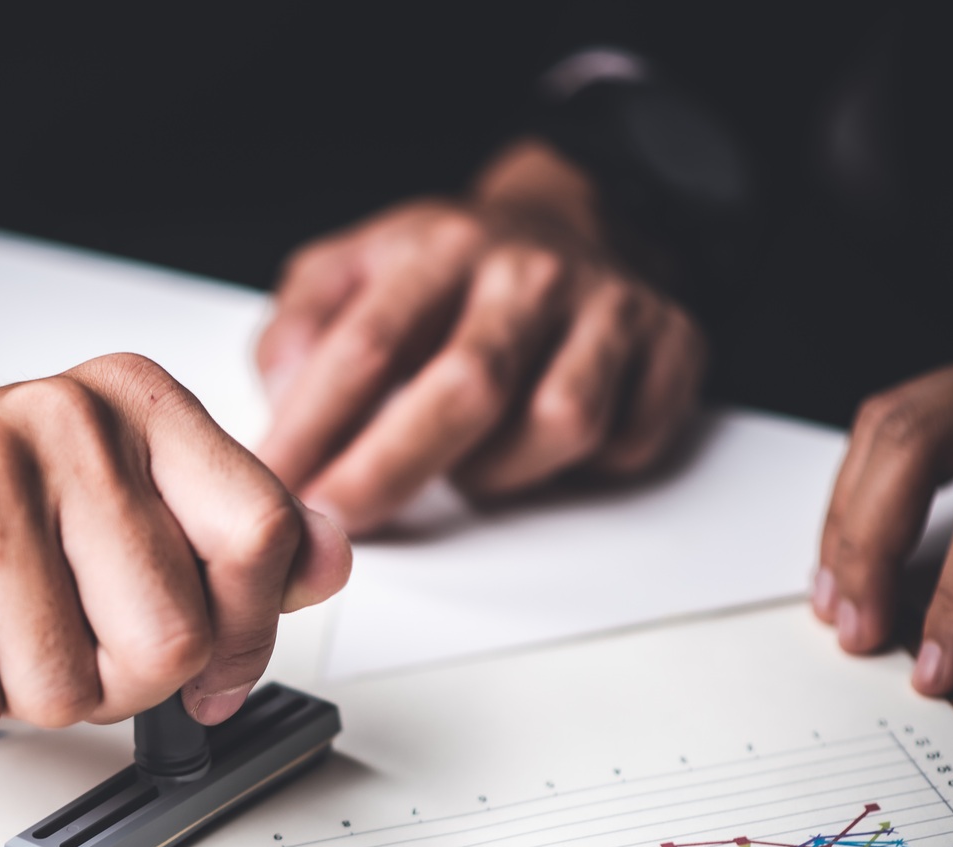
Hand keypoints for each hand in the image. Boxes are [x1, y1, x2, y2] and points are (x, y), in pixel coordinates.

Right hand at [0, 270, 349, 735]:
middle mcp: (67, 418)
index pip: (264, 538)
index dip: (244, 637)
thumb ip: (226, 537)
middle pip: (171, 641)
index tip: (208, 671)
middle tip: (46, 638)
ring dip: (12, 692)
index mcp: (137, 404)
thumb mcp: (108, 506)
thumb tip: (333, 560)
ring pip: (66, 687)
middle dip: (109, 683)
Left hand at [254, 140, 705, 534]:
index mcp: (441, 247)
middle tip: (341, 521)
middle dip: (391, 472)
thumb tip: (282, 397)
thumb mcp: (351, 269)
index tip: (280, 484)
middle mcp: (529, 271)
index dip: (317, 426)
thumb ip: (298, 327)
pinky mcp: (672, 348)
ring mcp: (608, 308)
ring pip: (559, 422)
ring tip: (461, 465)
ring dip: (498, 472)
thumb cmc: (449, 271)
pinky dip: (581, 470)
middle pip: (467, 388)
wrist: (570, 219)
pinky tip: (539, 451)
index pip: (369, 344)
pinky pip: (627, 442)